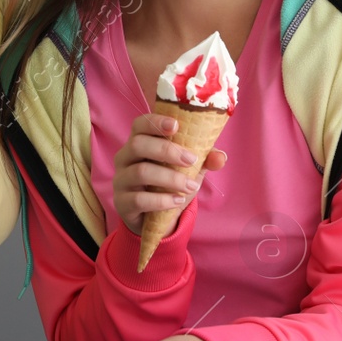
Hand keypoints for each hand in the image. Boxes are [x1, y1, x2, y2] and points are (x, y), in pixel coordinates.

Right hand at [111, 112, 227, 235]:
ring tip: (191, 186)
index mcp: (140, 142)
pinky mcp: (122, 202)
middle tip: (191, 160)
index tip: (176, 126)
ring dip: (170, 178)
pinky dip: (162, 200)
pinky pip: (139, 199)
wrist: (152, 218)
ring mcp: (121, 180)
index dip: (155, 122)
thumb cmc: (168, 185)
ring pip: (140, 172)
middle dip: (167, 150)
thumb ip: (204, 160)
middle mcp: (125, 158)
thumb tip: (220, 157)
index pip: (140, 124)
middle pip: (138, 144)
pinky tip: (178, 200)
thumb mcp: (188, 170)